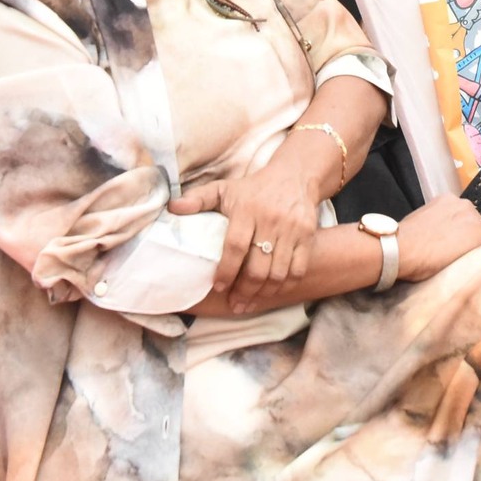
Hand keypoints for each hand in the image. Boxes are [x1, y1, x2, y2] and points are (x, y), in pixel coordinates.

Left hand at [169, 159, 326, 307]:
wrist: (294, 176)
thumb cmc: (253, 188)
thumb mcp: (224, 189)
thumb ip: (198, 199)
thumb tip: (172, 208)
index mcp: (247, 209)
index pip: (236, 246)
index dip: (226, 270)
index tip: (218, 287)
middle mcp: (271, 219)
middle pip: (258, 266)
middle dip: (244, 291)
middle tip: (235, 305)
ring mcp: (292, 229)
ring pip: (278, 272)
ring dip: (263, 293)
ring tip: (249, 303)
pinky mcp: (308, 235)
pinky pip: (298, 269)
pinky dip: (285, 286)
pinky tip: (272, 293)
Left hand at [394, 197, 480, 283]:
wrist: (398, 249)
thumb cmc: (425, 264)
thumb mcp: (460, 269)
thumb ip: (478, 256)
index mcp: (480, 231)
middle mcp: (471, 212)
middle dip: (478, 236)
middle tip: (462, 251)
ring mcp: (456, 202)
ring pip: (469, 216)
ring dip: (463, 225)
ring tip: (446, 239)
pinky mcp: (442, 198)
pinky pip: (455, 207)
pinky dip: (450, 216)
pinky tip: (438, 228)